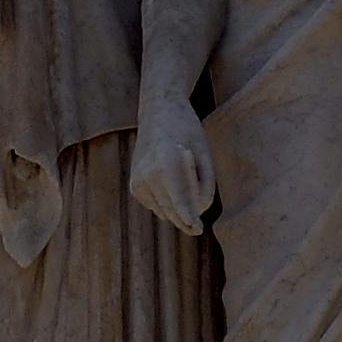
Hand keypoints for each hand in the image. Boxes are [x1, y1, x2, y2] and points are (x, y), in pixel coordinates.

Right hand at [132, 95, 215, 234]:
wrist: (159, 113)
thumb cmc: (188, 132)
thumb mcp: (205, 154)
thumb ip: (206, 186)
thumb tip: (196, 213)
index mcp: (166, 163)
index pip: (179, 199)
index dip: (190, 218)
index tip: (198, 229)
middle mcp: (148, 174)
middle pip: (173, 211)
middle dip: (189, 217)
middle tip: (199, 225)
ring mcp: (138, 181)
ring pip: (166, 212)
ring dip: (179, 209)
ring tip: (184, 183)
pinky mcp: (135, 187)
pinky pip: (158, 207)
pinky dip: (168, 202)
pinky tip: (170, 182)